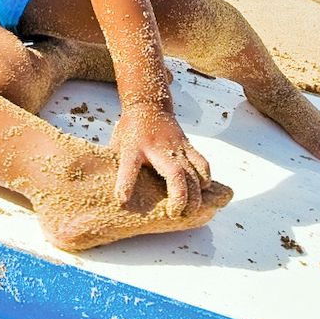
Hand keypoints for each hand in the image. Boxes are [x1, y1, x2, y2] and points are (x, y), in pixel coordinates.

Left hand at [111, 100, 212, 217]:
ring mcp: (175, 146)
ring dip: (195, 193)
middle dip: (179, 196)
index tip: (123, 199)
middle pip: (173, 173)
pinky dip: (205, 178)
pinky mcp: (187, 146)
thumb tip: (114, 193)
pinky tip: (203, 191)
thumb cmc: (131, 129)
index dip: (125, 184)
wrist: (149, 105)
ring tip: (192, 210)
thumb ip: (117, 166)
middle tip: (176, 213)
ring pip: (193, 171)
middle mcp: (157, 147)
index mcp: (133, 148)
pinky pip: (201, 163)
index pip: (128, 165)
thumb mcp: (117, 144)